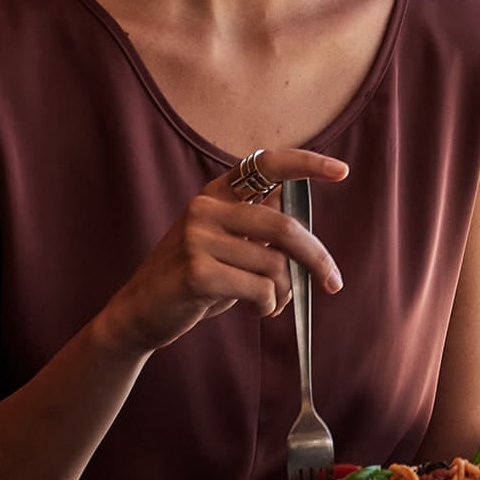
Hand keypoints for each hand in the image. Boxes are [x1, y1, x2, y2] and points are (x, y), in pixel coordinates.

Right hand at [96, 150, 350, 357]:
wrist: (138, 315)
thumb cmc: (193, 280)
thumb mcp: (226, 245)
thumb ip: (257, 227)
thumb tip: (300, 214)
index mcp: (216, 194)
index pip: (266, 164)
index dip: (306, 165)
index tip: (341, 172)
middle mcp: (206, 208)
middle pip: (284, 227)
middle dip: (316, 258)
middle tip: (332, 282)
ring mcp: (197, 238)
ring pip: (275, 264)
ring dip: (285, 292)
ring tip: (272, 303)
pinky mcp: (197, 271)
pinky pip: (260, 289)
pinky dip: (269, 305)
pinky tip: (259, 311)